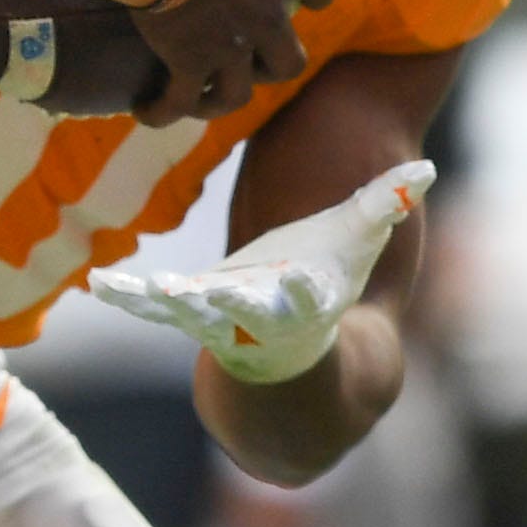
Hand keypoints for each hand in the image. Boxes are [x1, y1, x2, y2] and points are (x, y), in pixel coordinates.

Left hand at [85, 160, 429, 383]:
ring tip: (134, 289)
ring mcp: (220, 321)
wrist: (296, 358)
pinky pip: (152, 305)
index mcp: (306, 301)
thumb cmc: (328, 285)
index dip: (302, 293)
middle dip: (225, 306)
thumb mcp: (358, 246)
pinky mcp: (188, 313)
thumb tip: (425, 168)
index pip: (307, 298)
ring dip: (163, 301)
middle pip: (242, 312)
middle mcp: (261, 319)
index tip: (296, 284)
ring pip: (188, 312)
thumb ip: (384, 204)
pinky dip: (128, 295)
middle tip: (201, 295)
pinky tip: (101, 282)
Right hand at [127, 0, 328, 124]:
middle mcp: (267, 15)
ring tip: (201, 96)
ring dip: (224, 96)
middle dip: (273, 63)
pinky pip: (185, 102)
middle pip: (290, 59)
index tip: (305, 0)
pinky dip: (168, 110)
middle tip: (249, 59)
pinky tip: (150, 111)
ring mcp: (232, 46)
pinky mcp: (194, 67)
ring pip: (243, 91)